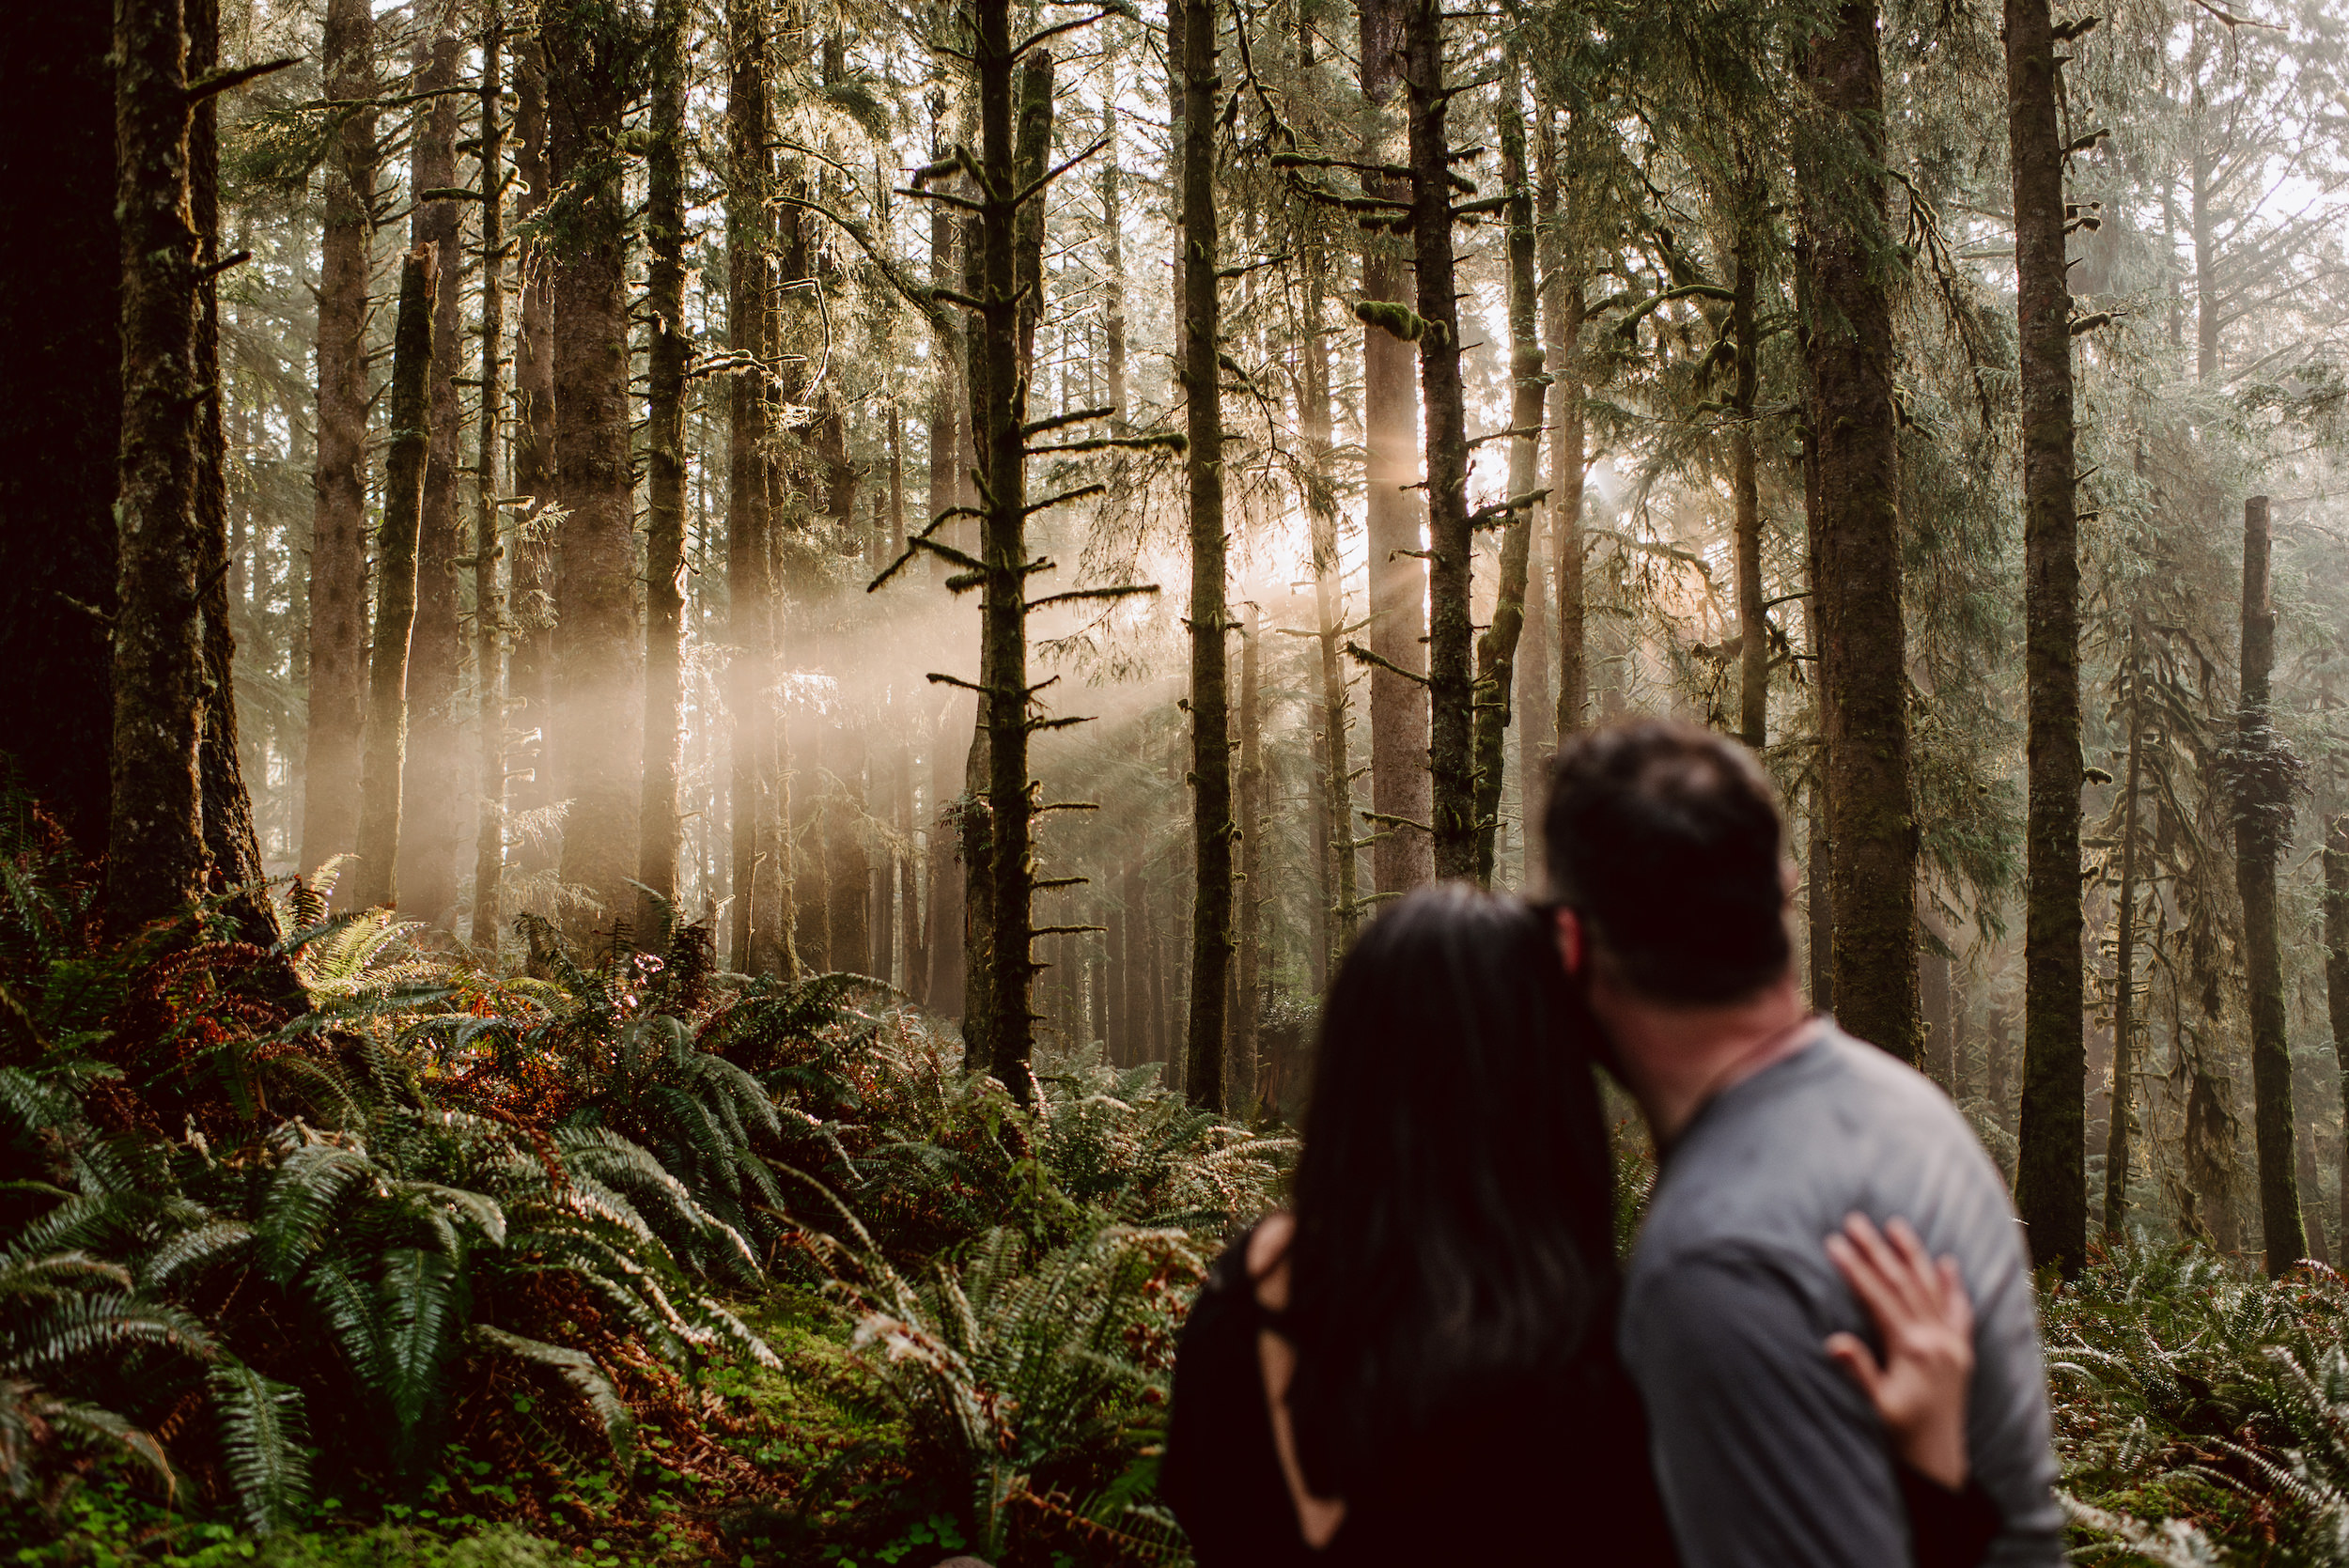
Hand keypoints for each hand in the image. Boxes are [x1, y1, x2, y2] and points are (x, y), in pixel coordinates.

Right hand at [1822, 1213, 1974, 1489]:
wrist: (1938, 1461)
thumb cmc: (1901, 1435)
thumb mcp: (1875, 1405)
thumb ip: (1857, 1370)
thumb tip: (1834, 1341)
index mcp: (1912, 1349)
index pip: (1878, 1297)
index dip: (1854, 1268)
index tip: (1834, 1242)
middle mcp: (1937, 1339)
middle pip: (1903, 1283)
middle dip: (1878, 1250)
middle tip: (1856, 1220)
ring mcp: (1952, 1344)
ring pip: (1931, 1288)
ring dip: (1913, 1255)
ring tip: (1896, 1225)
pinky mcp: (1962, 1352)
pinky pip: (1960, 1311)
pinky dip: (1953, 1285)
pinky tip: (1948, 1264)